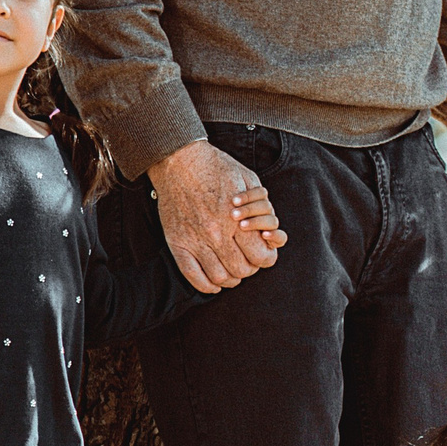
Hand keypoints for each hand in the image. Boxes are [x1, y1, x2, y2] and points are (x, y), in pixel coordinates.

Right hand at [152, 140, 281, 291]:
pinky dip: (206, 285)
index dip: (266, 258)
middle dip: (249, 268)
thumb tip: (269, 229)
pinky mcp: (177, 243)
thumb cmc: (216, 167)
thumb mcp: (248, 180)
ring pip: (219, 277)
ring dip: (230, 279)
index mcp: (237, 220)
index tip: (263, 253)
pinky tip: (214, 283)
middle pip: (242, 270)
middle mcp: (216, 234)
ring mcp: (195, 240)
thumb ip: (261, 207)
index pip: (261, 257)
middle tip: (247, 261)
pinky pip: (192, 275)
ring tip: (232, 272)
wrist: (179, 160)